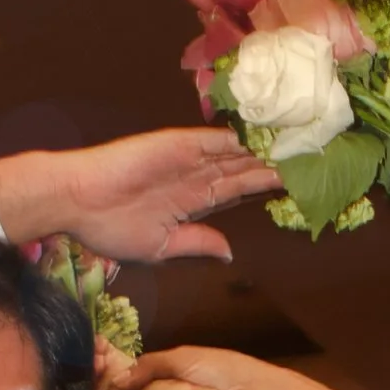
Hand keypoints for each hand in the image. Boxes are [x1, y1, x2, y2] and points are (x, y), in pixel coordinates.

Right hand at [0, 130, 281, 267]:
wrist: (75, 203)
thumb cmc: (108, 227)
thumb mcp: (161, 247)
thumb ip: (196, 243)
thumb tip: (229, 253)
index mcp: (192, 201)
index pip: (238, 192)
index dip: (266, 189)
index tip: (297, 188)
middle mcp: (196, 175)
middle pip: (245, 169)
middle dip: (277, 165)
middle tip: (314, 158)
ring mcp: (189, 158)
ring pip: (238, 152)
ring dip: (268, 150)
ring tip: (303, 146)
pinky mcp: (178, 145)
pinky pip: (216, 140)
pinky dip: (243, 138)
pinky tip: (270, 136)